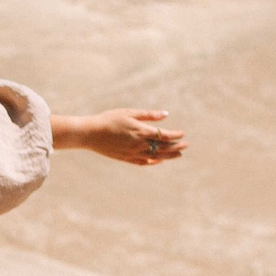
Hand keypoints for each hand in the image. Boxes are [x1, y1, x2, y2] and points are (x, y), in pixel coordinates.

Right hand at [67, 109, 185, 165]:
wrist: (89, 133)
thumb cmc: (108, 119)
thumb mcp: (128, 113)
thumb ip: (148, 115)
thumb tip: (166, 114)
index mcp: (141, 131)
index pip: (165, 135)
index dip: (176, 135)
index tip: (183, 134)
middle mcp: (139, 144)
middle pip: (163, 147)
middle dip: (176, 146)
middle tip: (185, 146)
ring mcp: (133, 153)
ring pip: (156, 156)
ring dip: (168, 156)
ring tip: (178, 155)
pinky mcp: (125, 158)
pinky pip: (143, 162)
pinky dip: (153, 162)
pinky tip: (158, 160)